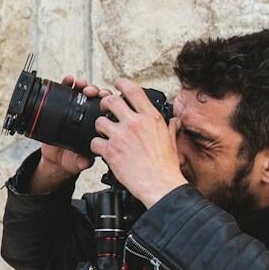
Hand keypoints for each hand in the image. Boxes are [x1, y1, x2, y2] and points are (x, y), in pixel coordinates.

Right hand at [27, 75, 99, 192]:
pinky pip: (66, 93)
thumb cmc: (73, 159)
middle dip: (96, 90)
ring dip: (84, 85)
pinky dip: (67, 84)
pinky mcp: (61, 107)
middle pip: (97, 97)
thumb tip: (84, 161)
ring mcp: (76, 110)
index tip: (106, 98)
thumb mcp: (78, 162)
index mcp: (97, 126)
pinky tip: (68, 81)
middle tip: (91, 91)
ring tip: (80, 84)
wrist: (56, 159)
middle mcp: (89, 116)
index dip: (108, 102)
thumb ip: (82, 161)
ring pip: (83, 92)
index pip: (107, 109)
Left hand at [90, 78, 186, 207]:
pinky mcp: (111, 151)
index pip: (133, 90)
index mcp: (151, 118)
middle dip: (104, 104)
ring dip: (99, 128)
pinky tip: (103, 151)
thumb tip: (174, 121)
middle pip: (110, 101)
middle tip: (105, 111)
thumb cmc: (166, 166)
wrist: (161, 185)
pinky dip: (96, 146)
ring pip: (99, 121)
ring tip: (105, 135)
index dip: (121, 84)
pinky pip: (94, 142)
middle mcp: (135, 123)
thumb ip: (171, 127)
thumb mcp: (172, 141)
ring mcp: (121, 136)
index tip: (116, 84)